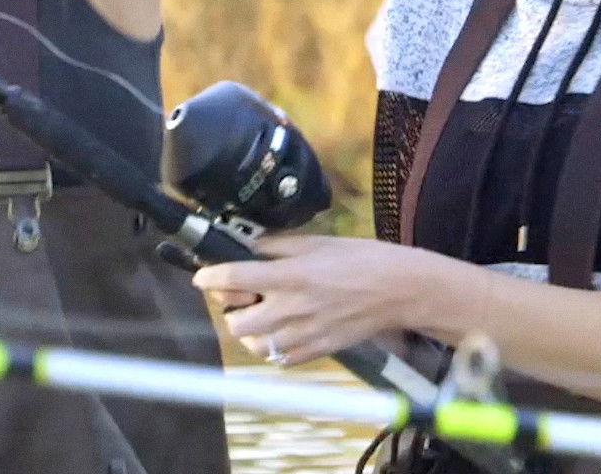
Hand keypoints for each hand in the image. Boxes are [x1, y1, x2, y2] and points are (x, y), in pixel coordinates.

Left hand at [193, 235, 438, 366]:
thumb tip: (249, 247)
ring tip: (261, 315)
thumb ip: (278, 246)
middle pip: (236, 321)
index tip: (202, 276)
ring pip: (253, 345)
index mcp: (290, 275)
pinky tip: (281, 330)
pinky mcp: (315, 351)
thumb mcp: (318, 241)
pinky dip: (272, 346)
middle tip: (242, 296)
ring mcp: (303, 334)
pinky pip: (278, 358)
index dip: (209, 276)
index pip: (233, 278)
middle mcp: (291, 308)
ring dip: (249, 330)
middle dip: (231, 308)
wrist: (398, 290)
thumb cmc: (361, 259)